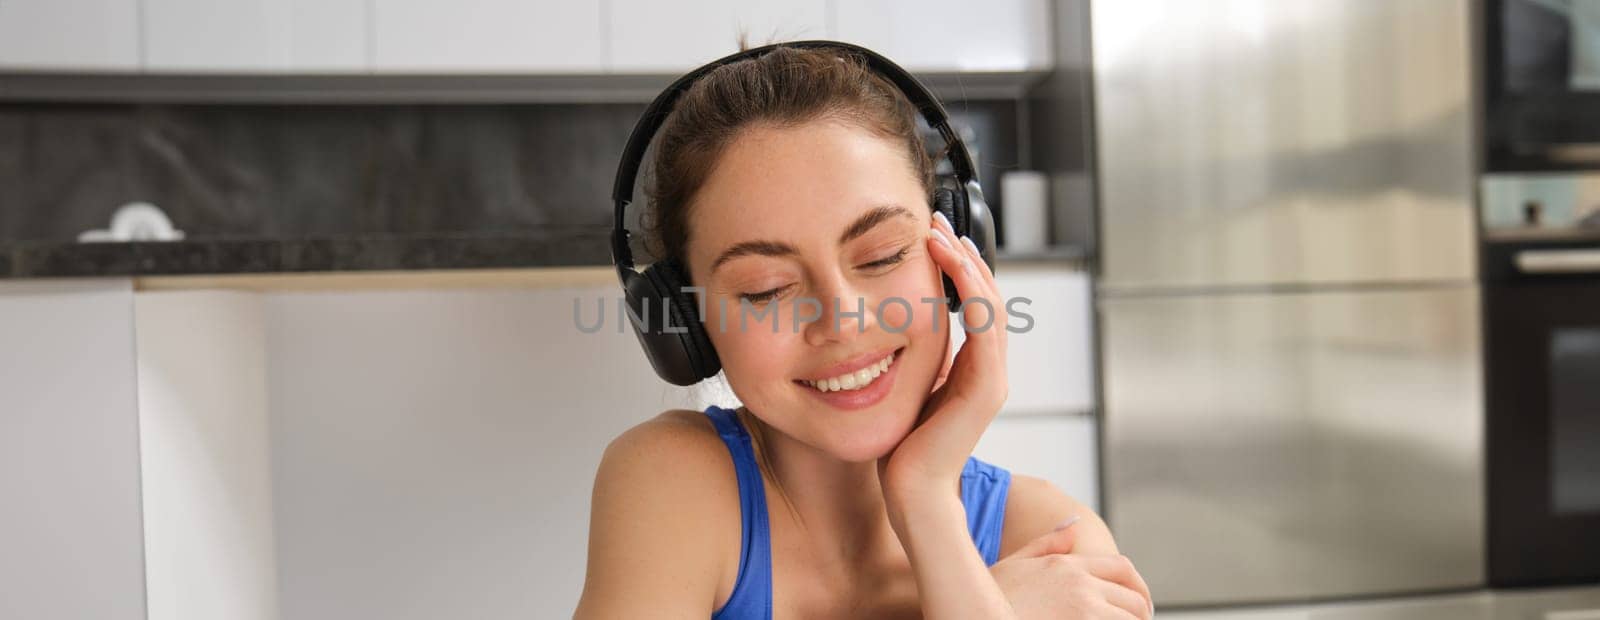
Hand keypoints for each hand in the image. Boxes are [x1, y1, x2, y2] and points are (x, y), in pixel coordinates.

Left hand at [878, 210, 1008, 500]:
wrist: (911, 490)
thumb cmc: (901, 446)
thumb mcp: (905, 387)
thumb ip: (910, 360)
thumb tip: (884, 329)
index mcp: (972, 367)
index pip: (974, 304)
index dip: (957, 267)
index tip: (931, 236)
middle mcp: (988, 368)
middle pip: (987, 295)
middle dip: (962, 254)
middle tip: (936, 221)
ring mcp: (992, 376)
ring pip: (990, 303)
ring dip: (966, 264)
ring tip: (940, 235)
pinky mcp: (986, 386)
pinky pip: (986, 326)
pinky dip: (971, 291)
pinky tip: (952, 265)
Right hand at [991, 518, 1153, 618]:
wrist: (975, 613)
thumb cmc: (991, 595)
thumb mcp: (1016, 562)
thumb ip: (1049, 543)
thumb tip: (1074, 522)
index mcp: (1068, 565)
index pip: (1123, 568)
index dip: (1138, 587)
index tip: (1140, 604)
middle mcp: (1081, 585)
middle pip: (1133, 597)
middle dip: (1140, 612)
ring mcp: (1083, 610)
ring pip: (1129, 618)